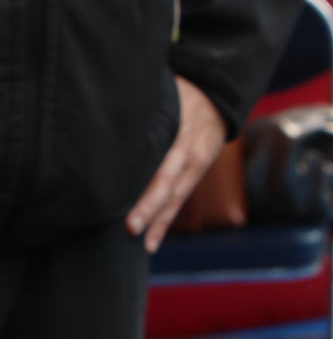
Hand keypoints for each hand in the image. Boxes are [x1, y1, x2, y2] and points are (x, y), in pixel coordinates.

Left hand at [127, 76, 228, 252]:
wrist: (220, 98)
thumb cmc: (182, 94)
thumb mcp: (168, 92)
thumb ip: (146, 108)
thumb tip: (107, 114)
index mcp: (183, 128)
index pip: (164, 157)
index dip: (148, 179)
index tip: (124, 193)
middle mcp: (192, 150)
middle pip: (170, 181)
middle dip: (152, 205)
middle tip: (131, 228)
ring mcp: (198, 164)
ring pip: (177, 196)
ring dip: (159, 221)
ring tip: (143, 245)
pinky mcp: (197, 174)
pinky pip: (180, 200)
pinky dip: (165, 221)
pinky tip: (151, 242)